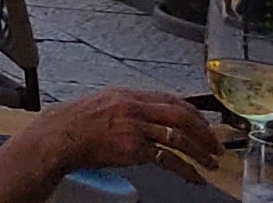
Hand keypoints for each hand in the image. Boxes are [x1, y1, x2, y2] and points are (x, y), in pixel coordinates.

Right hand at [18, 87, 222, 181]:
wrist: (57, 137)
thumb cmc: (73, 124)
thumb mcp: (101, 105)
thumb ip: (126, 109)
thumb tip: (146, 117)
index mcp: (127, 95)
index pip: (170, 99)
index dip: (192, 112)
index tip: (203, 124)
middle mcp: (134, 108)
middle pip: (180, 115)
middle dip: (203, 132)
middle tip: (215, 145)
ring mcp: (135, 127)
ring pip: (179, 137)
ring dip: (199, 152)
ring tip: (210, 163)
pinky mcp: (134, 148)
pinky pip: (168, 159)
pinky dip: (186, 170)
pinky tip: (194, 177)